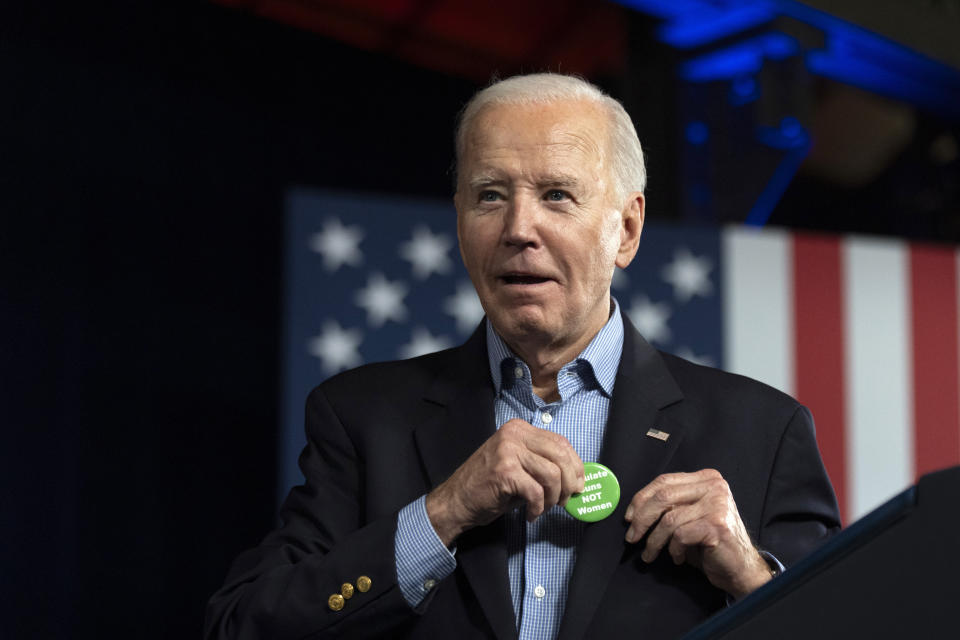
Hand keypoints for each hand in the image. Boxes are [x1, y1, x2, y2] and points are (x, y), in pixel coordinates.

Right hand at [425, 419, 584, 545]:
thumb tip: (576, 478)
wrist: (456, 501)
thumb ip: (542, 463)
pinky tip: (531, 515)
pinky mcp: (504, 471)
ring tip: (545, 508)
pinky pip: (537, 492)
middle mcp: (514, 434)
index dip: (576, 465)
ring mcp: (508, 451)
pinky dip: (539, 508)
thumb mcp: (517, 465)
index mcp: (519, 429)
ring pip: (552, 474)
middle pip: (560, 455)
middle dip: (570, 482)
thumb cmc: (488, 486)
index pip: (560, 442)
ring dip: (555, 498)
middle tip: (566, 500)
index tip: (579, 484)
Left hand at [623, 469, 771, 598]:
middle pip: (664, 496)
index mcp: (706, 478)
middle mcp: (714, 486)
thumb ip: (670, 504)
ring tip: (651, 554)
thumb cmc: (709, 542)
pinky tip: (678, 557)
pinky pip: (680, 535)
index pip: (664, 481)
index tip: (629, 517)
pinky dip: (674, 550)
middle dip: (641, 519)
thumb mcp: (688, 515)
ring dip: (654, 541)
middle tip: (632, 537)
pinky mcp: (717, 525)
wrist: (739, 568)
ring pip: (669, 519)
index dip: (641, 498)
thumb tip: (633, 511)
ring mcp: (718, 504)